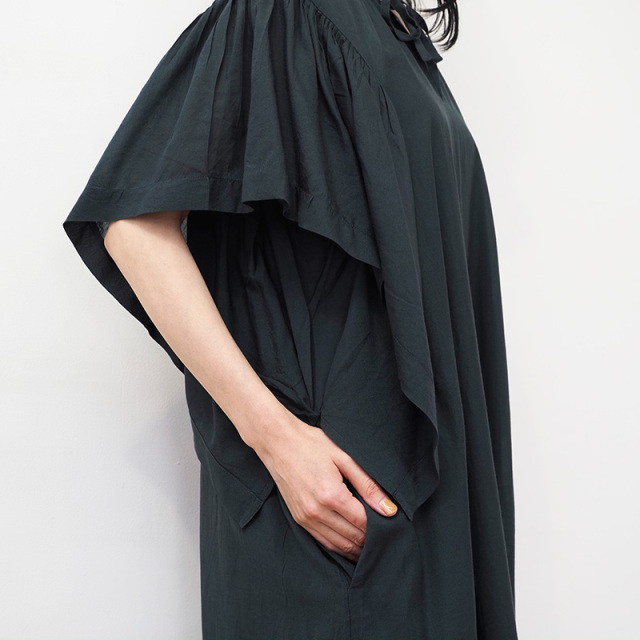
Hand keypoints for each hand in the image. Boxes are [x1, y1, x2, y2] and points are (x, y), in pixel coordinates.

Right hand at [252, 412, 397, 562]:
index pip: (363, 523)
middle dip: (371, 540)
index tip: (392, 525)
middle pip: (352, 538)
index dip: (380, 527)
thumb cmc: (311, 444)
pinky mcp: (299, 519)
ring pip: (338, 545)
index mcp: (331, 495)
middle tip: (386, 537)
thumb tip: (389, 510)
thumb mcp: (344, 458)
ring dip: (357, 548)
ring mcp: (305, 518)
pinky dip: (340, 546)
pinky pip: (323, 541)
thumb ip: (368, 485)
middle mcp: (317, 511)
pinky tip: (351, 544)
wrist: (278, 442)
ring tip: (372, 545)